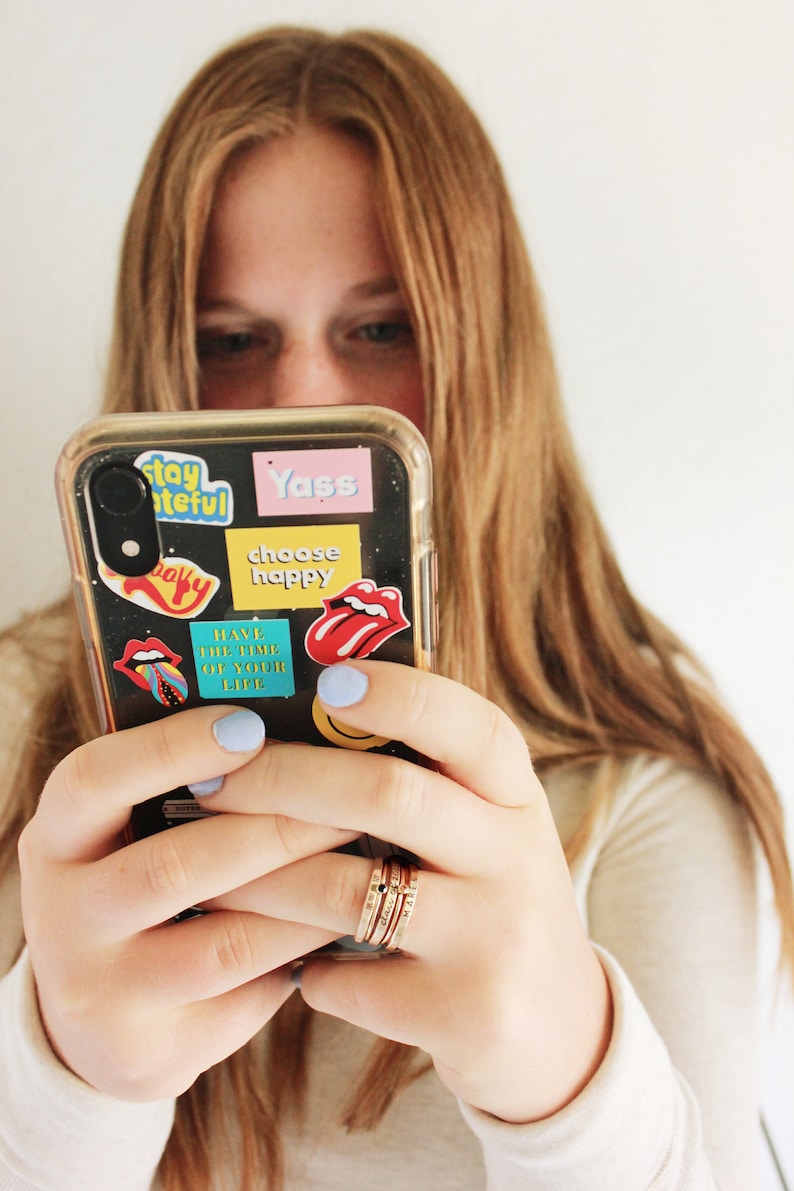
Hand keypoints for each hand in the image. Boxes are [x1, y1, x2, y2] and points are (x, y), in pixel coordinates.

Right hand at [18, 706, 353, 1100]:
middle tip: (349, 801)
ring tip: (362, 856)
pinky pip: (248, 991)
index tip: (250, 723)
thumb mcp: (131, 833)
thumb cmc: (142, 885)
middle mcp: (62, 916)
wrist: (104, 1019)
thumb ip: (188, 788)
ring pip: (224, 941)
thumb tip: (298, 729)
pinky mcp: (151, 1048)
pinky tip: (343, 916)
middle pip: (173, 866)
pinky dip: (302, 949)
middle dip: (274, 829)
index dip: (173, 748)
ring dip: (306, 895)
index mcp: (56, 839)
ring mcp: (102, 990)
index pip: (96, 782)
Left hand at [198, 662, 612, 1122]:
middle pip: (390, 795)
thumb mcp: (485, 831)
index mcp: (517, 795)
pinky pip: (345, 980)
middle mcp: (516, 856)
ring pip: (346, 890)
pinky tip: (275, 962)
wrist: (557, 1026)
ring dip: (258, 880)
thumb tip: (290, 730)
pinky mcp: (463, 1009)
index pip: (470, 725)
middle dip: (284, 781)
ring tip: (205, 874)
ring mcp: (493, 935)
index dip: (398, 697)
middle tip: (212, 782)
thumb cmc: (488, 900)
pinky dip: (297, 968)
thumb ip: (425, 784)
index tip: (326, 680)